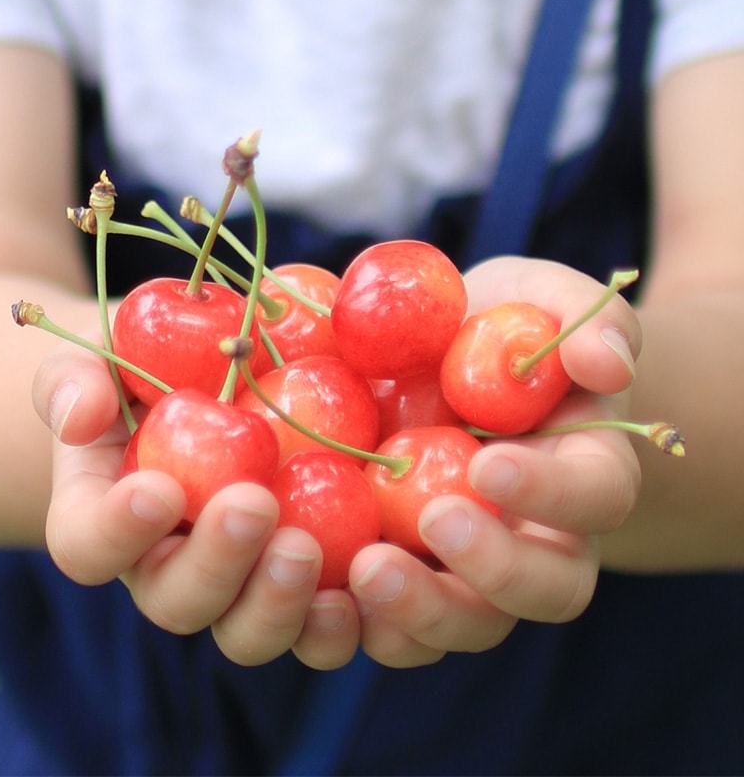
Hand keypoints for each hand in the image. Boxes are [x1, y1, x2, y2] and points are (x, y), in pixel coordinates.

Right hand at [32, 332, 360, 669]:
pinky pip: (314, 629)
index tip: (161, 489)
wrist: (207, 387)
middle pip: (177, 601)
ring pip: (246, 631)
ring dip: (275, 604)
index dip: (117, 532)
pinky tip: (365, 581)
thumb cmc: (145, 372)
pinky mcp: (297, 582)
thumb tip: (82, 417)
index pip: (89, 547)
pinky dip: (337, 622)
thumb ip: (74, 381)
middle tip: (253, 506)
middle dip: (215, 565)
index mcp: (109, 518)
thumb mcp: (100, 359)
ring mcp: (238, 582)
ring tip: (306, 549)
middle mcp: (169, 565)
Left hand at [347, 256, 642, 666]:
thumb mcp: (546, 301)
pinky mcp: (408, 571)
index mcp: (583, 472)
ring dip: (422, 613)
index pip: (594, 497)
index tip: (486, 462)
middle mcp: (538, 537)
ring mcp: (470, 567)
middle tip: (434, 521)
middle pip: (543, 589)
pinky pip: (395, 624)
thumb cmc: (502, 329)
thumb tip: (605, 362)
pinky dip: (360, 622)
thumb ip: (590, 323)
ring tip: (365, 571)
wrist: (448, 363)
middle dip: (494, 569)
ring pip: (469, 624)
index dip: (552, 491)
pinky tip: (320, 589)